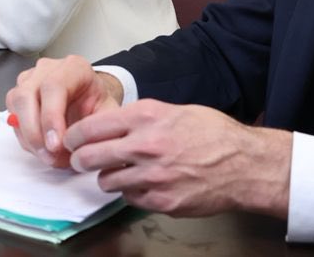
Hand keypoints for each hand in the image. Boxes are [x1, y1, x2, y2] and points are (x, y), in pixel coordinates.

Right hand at [5, 56, 121, 167]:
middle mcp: (47, 69)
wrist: (90, 102)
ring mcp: (30, 79)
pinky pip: (13, 117)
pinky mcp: (19, 94)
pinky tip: (42, 149)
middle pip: (27, 95)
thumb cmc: (97, 105)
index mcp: (74, 68)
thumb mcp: (109, 114)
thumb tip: (83, 147)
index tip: (56, 144)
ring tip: (48, 156)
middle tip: (49, 155)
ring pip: (16, 105)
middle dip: (35, 131)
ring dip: (28, 136)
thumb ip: (98, 128)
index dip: (51, 117)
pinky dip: (25, 138)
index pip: (54, 86)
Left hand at [65, 101, 290, 218]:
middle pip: (91, 156)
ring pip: (106, 181)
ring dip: (108, 178)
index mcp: (147, 117)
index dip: (75, 135)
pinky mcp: (162, 202)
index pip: (92, 127)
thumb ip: (141, 118)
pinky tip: (144, 184)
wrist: (243, 165)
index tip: (70, 140)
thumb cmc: (213, 134)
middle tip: (82, 160)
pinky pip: (129, 199)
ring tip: (119, 172)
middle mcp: (145, 145)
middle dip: (81, 159)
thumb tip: (112, 126)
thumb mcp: (174, 111)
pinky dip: (131, 193)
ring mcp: (153, 177)